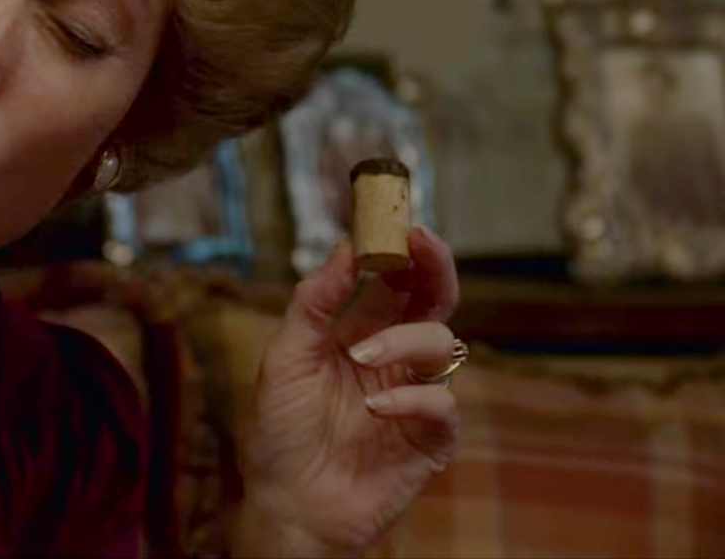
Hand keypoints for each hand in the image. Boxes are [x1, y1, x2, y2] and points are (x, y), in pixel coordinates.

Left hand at [237, 227, 461, 555]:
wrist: (286, 504)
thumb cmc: (280, 431)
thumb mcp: (285, 356)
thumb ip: (312, 302)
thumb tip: (343, 247)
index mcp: (360, 331)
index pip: (395, 280)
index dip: (403, 248)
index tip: (400, 219)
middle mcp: (394, 358)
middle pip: (433, 301)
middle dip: (434, 267)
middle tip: (423, 242)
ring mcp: (415, 396)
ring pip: (442, 343)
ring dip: (404, 340)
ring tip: (359, 356)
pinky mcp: (430, 440)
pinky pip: (444, 405)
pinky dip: (414, 399)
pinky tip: (376, 407)